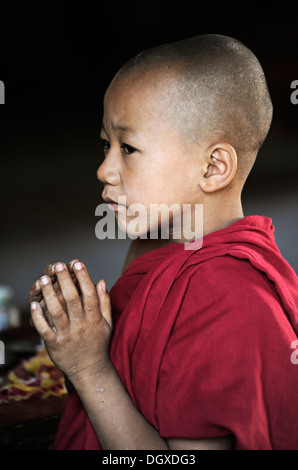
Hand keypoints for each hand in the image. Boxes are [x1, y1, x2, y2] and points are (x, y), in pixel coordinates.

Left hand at [30, 260, 112, 382]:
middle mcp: (81, 325)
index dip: (84, 278)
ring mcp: (67, 335)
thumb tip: (101, 280)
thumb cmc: (98, 343)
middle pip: (72, 300)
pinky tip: (34, 304)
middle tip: (58, 265)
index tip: (77, 263)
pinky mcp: (55, 345)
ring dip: (49, 294)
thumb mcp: (107, 323)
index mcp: (94, 318)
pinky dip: (38, 317)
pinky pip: (45, 329)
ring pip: (57, 312)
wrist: (90, 370)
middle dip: (65, 281)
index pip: (90, 294)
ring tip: (44, 279)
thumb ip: (105, 301)